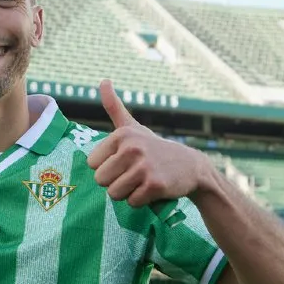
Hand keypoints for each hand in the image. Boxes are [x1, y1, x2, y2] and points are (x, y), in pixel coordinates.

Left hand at [87, 79, 210, 206]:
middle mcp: (131, 148)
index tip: (123, 162)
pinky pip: (132, 202)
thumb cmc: (153, 148)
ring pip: (114, 194)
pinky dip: (140, 201)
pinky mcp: (155, 185)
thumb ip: (114, 107)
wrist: (192, 167)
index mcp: (121, 135)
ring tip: (141, 181)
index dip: (106, 167)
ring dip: (127, 193)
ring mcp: (144, 167)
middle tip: (133, 174)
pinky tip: (152, 189)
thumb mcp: (132, 126)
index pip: (92, 164)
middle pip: (100, 180)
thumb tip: (103, 80)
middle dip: (114, 182)